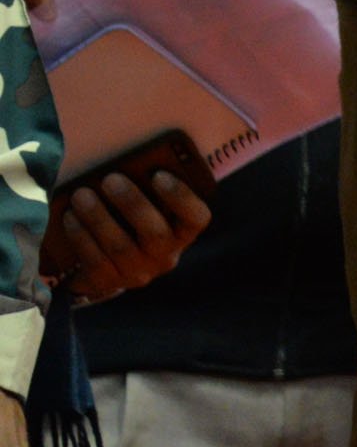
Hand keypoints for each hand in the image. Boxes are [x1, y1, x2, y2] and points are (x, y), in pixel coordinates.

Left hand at [44, 172, 210, 304]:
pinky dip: (81, 236)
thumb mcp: (149, 208)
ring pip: (120, 246)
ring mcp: (138, 272)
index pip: (196, 218)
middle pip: (155, 233)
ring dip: (98, 218)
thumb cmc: (131, 221)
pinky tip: (70, 217)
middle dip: (132, 203)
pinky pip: (95, 260)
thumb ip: (148, 192)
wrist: (107, 263)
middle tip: (110, 179)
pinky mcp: (109, 282)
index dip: (181, 197)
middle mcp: (165, 256)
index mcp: (182, 233)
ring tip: (81, 194)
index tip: (159, 175)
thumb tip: (132, 164)